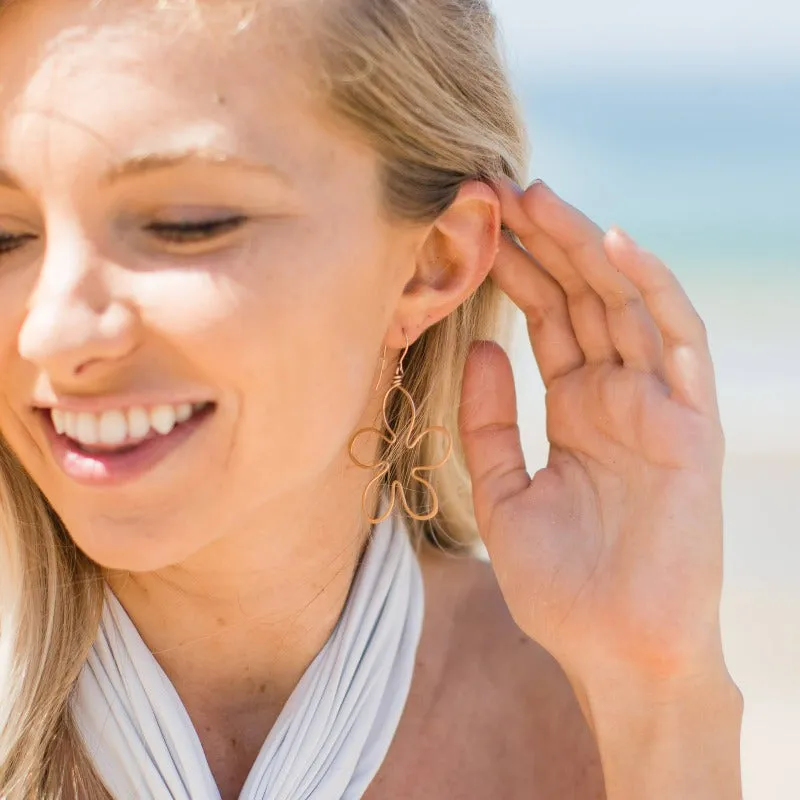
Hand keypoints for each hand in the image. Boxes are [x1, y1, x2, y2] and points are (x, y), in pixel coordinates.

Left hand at [458, 179, 728, 694]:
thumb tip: (482, 345)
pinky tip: (614, 241)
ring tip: (536, 197)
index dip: (515, 271)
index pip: (548, 319)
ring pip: (624, 303)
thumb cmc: (561, 584)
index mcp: (577, 409)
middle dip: (543, 241)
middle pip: (582, 297)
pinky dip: (652, 288)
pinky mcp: (692, 425)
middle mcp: (619, 396)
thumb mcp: (504, 493)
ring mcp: (658, 405)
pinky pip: (677, 341)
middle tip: (495, 189)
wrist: (614, 651)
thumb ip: (490, 422)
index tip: (475, 227)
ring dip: (585, 246)